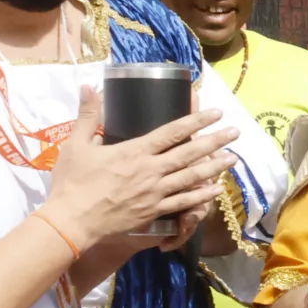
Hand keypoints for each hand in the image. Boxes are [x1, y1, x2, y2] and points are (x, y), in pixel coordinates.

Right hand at [43, 89, 236, 250]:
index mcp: (135, 151)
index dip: (197, 120)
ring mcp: (155, 192)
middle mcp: (151, 170)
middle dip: (215, 141)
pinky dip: (202, 196)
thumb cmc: (72, 182)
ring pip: (192, 177)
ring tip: (234, 159)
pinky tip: (217, 190)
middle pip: (190, 153)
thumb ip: (88, 116)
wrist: (71, 221)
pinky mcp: (154, 211)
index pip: (173, 131)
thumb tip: (88, 87)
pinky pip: (184, 202)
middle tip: (236, 132)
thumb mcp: (76, 145)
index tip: (217, 112)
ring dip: (215, 167)